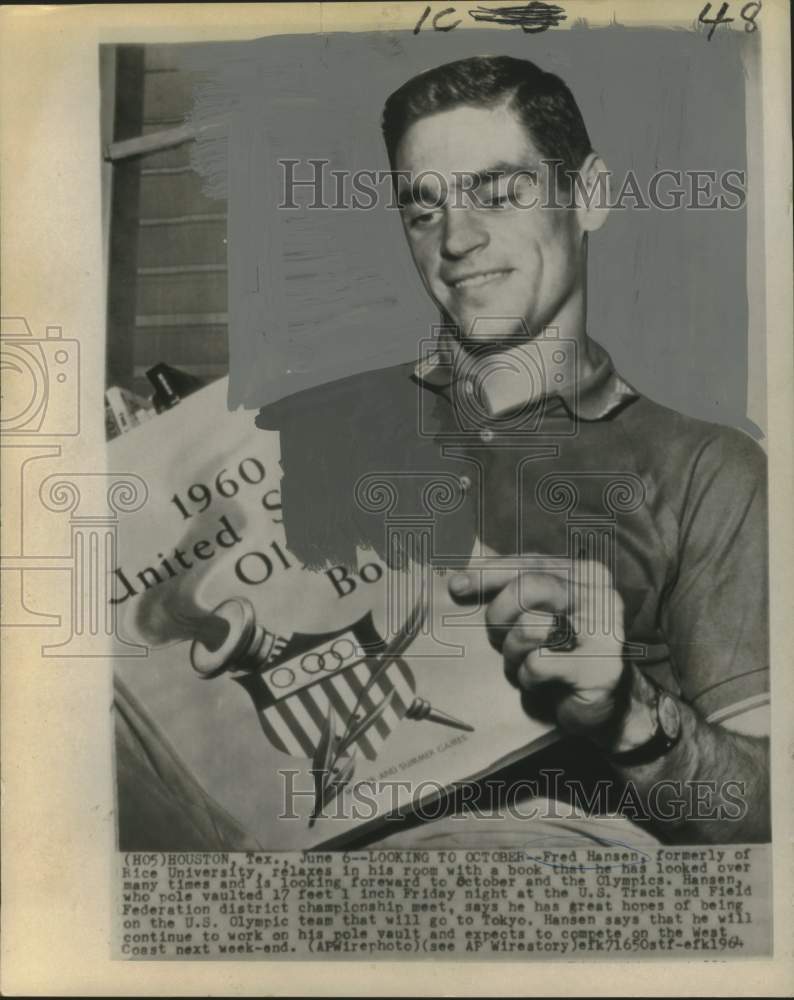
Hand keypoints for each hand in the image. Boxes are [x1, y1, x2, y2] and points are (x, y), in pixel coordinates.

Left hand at [447, 553, 648, 742]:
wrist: (607, 703)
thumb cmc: (562, 651)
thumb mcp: (541, 611)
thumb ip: (513, 584)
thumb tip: (463, 567)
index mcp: (586, 573)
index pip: (530, 562)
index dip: (489, 572)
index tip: (457, 586)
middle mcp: (600, 596)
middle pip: (528, 588)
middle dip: (499, 614)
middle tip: (496, 636)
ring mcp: (605, 633)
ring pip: (529, 627)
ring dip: (513, 651)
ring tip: (522, 662)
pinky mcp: (599, 669)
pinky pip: (536, 665)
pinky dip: (527, 677)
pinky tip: (539, 682)